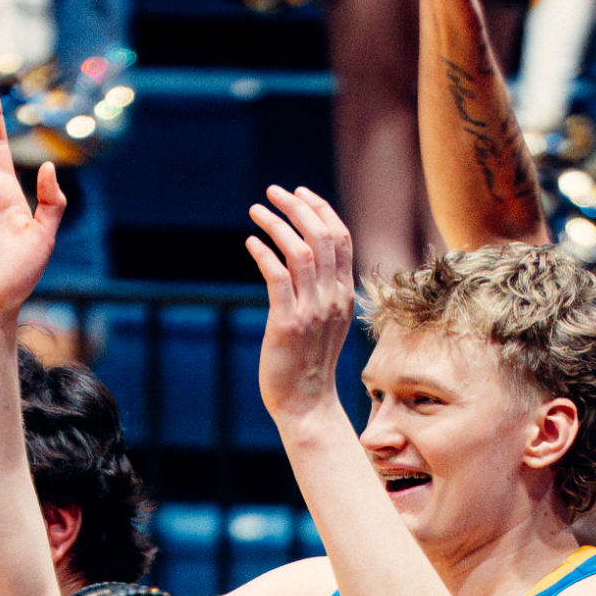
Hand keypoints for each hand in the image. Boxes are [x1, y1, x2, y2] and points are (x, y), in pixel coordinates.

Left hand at [246, 185, 355, 428]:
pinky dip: (265, 254)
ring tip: (256, 211)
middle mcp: (333, 298)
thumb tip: (305, 257)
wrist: (307, 403)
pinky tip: (251, 243)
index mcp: (345, 293)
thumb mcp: (326, 320)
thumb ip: (322, 289)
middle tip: (273, 192)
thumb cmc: (310, 362)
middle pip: (322, 236)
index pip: (340, 238)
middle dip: (297, 207)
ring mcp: (312, 311)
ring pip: (301, 251)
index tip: (299, 192)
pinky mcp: (288, 324)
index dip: (320, 209)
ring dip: (277, 224)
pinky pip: (278, 278)